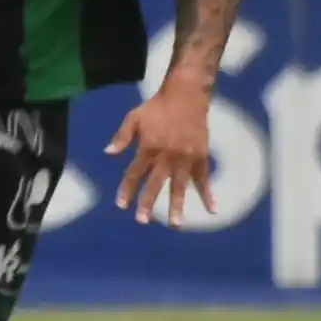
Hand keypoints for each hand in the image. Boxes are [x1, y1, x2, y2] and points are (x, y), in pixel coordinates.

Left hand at [108, 85, 214, 226]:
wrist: (186, 95)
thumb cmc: (157, 107)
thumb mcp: (135, 118)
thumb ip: (122, 137)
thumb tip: (108, 154)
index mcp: (148, 147)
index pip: (134, 173)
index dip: (127, 190)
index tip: (121, 205)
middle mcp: (166, 156)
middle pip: (155, 184)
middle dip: (147, 203)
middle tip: (142, 221)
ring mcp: (185, 158)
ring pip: (179, 186)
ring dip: (176, 206)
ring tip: (175, 224)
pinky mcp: (201, 157)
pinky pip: (204, 179)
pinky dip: (208, 194)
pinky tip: (212, 210)